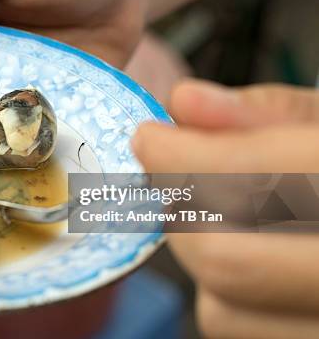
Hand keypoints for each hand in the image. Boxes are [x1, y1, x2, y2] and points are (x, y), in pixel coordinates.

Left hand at [132, 79, 318, 337]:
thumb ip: (270, 113)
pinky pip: (240, 332)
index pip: (255, 180)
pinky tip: (254, 253)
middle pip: (226, 261)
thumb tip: (185, 103)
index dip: (180, 156)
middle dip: (180, 211)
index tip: (148, 137)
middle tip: (172, 175)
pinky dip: (227, 295)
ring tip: (225, 216)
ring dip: (203, 258)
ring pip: (220, 312)